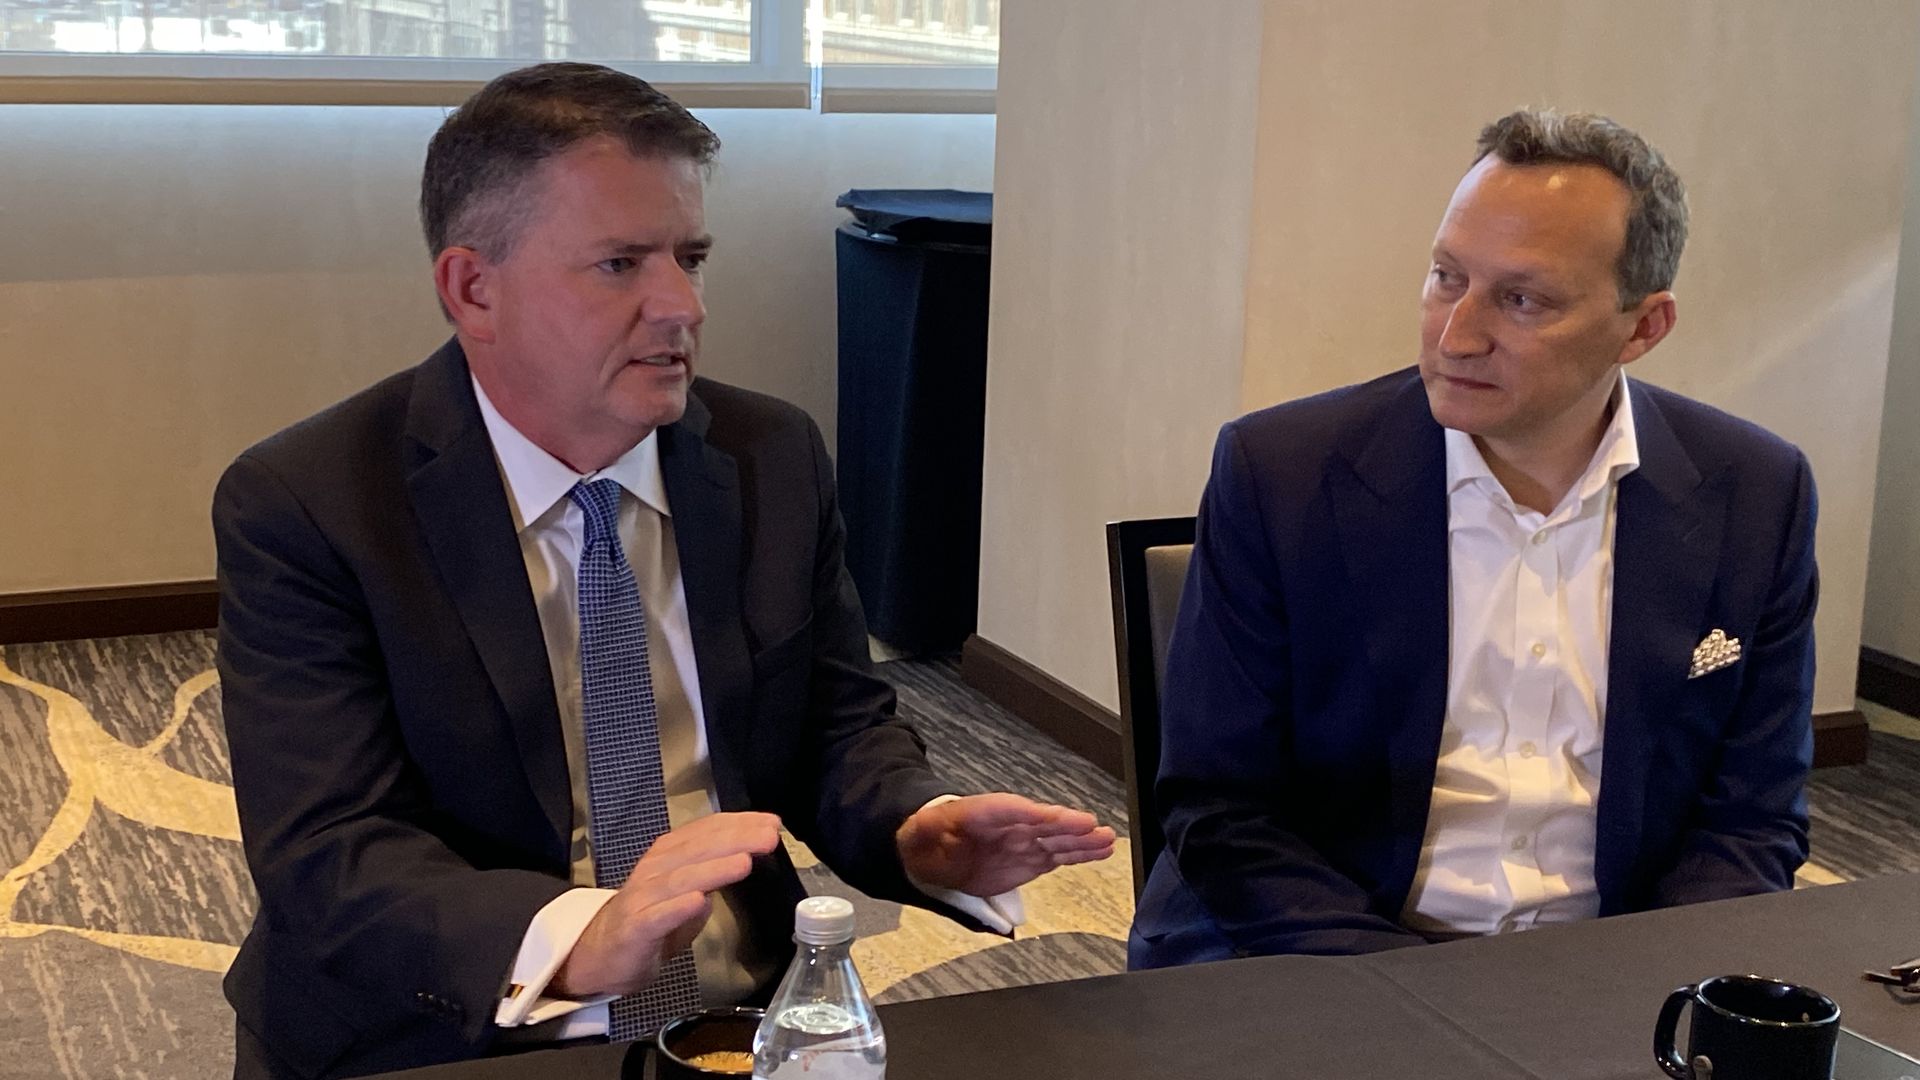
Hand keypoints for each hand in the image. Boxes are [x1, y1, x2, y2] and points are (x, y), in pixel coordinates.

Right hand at [550, 812, 780, 997]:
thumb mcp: (686, 891)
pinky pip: (657, 917)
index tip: (771, 822)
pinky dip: (678, 908)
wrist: (598, 953)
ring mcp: (643, 898)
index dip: (739, 824)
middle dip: (736, 840)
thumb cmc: (649, 920)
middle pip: (698, 849)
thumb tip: (745, 856)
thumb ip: (713, 874)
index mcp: (670, 856)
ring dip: (714, 869)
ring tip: (744, 862)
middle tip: (769, 836)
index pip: (706, 832)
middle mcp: (656, 869)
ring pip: (681, 879)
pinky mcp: (634, 928)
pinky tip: (699, 901)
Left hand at [895, 793, 1115, 897]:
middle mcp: (1011, 826)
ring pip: (1057, 841)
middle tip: (1093, 827)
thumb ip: (927, 829)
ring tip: (1107, 839)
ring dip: (1081, 841)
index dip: (1032, 814)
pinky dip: (1079, 855)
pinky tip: (1099, 851)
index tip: (1053, 817)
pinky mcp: (1029, 861)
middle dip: (1067, 827)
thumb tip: (924, 832)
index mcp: (984, 812)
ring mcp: (1023, 843)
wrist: (934, 851)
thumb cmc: (930, 834)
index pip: (1011, 810)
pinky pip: (1059, 857)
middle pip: (1042, 825)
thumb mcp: (921, 829)